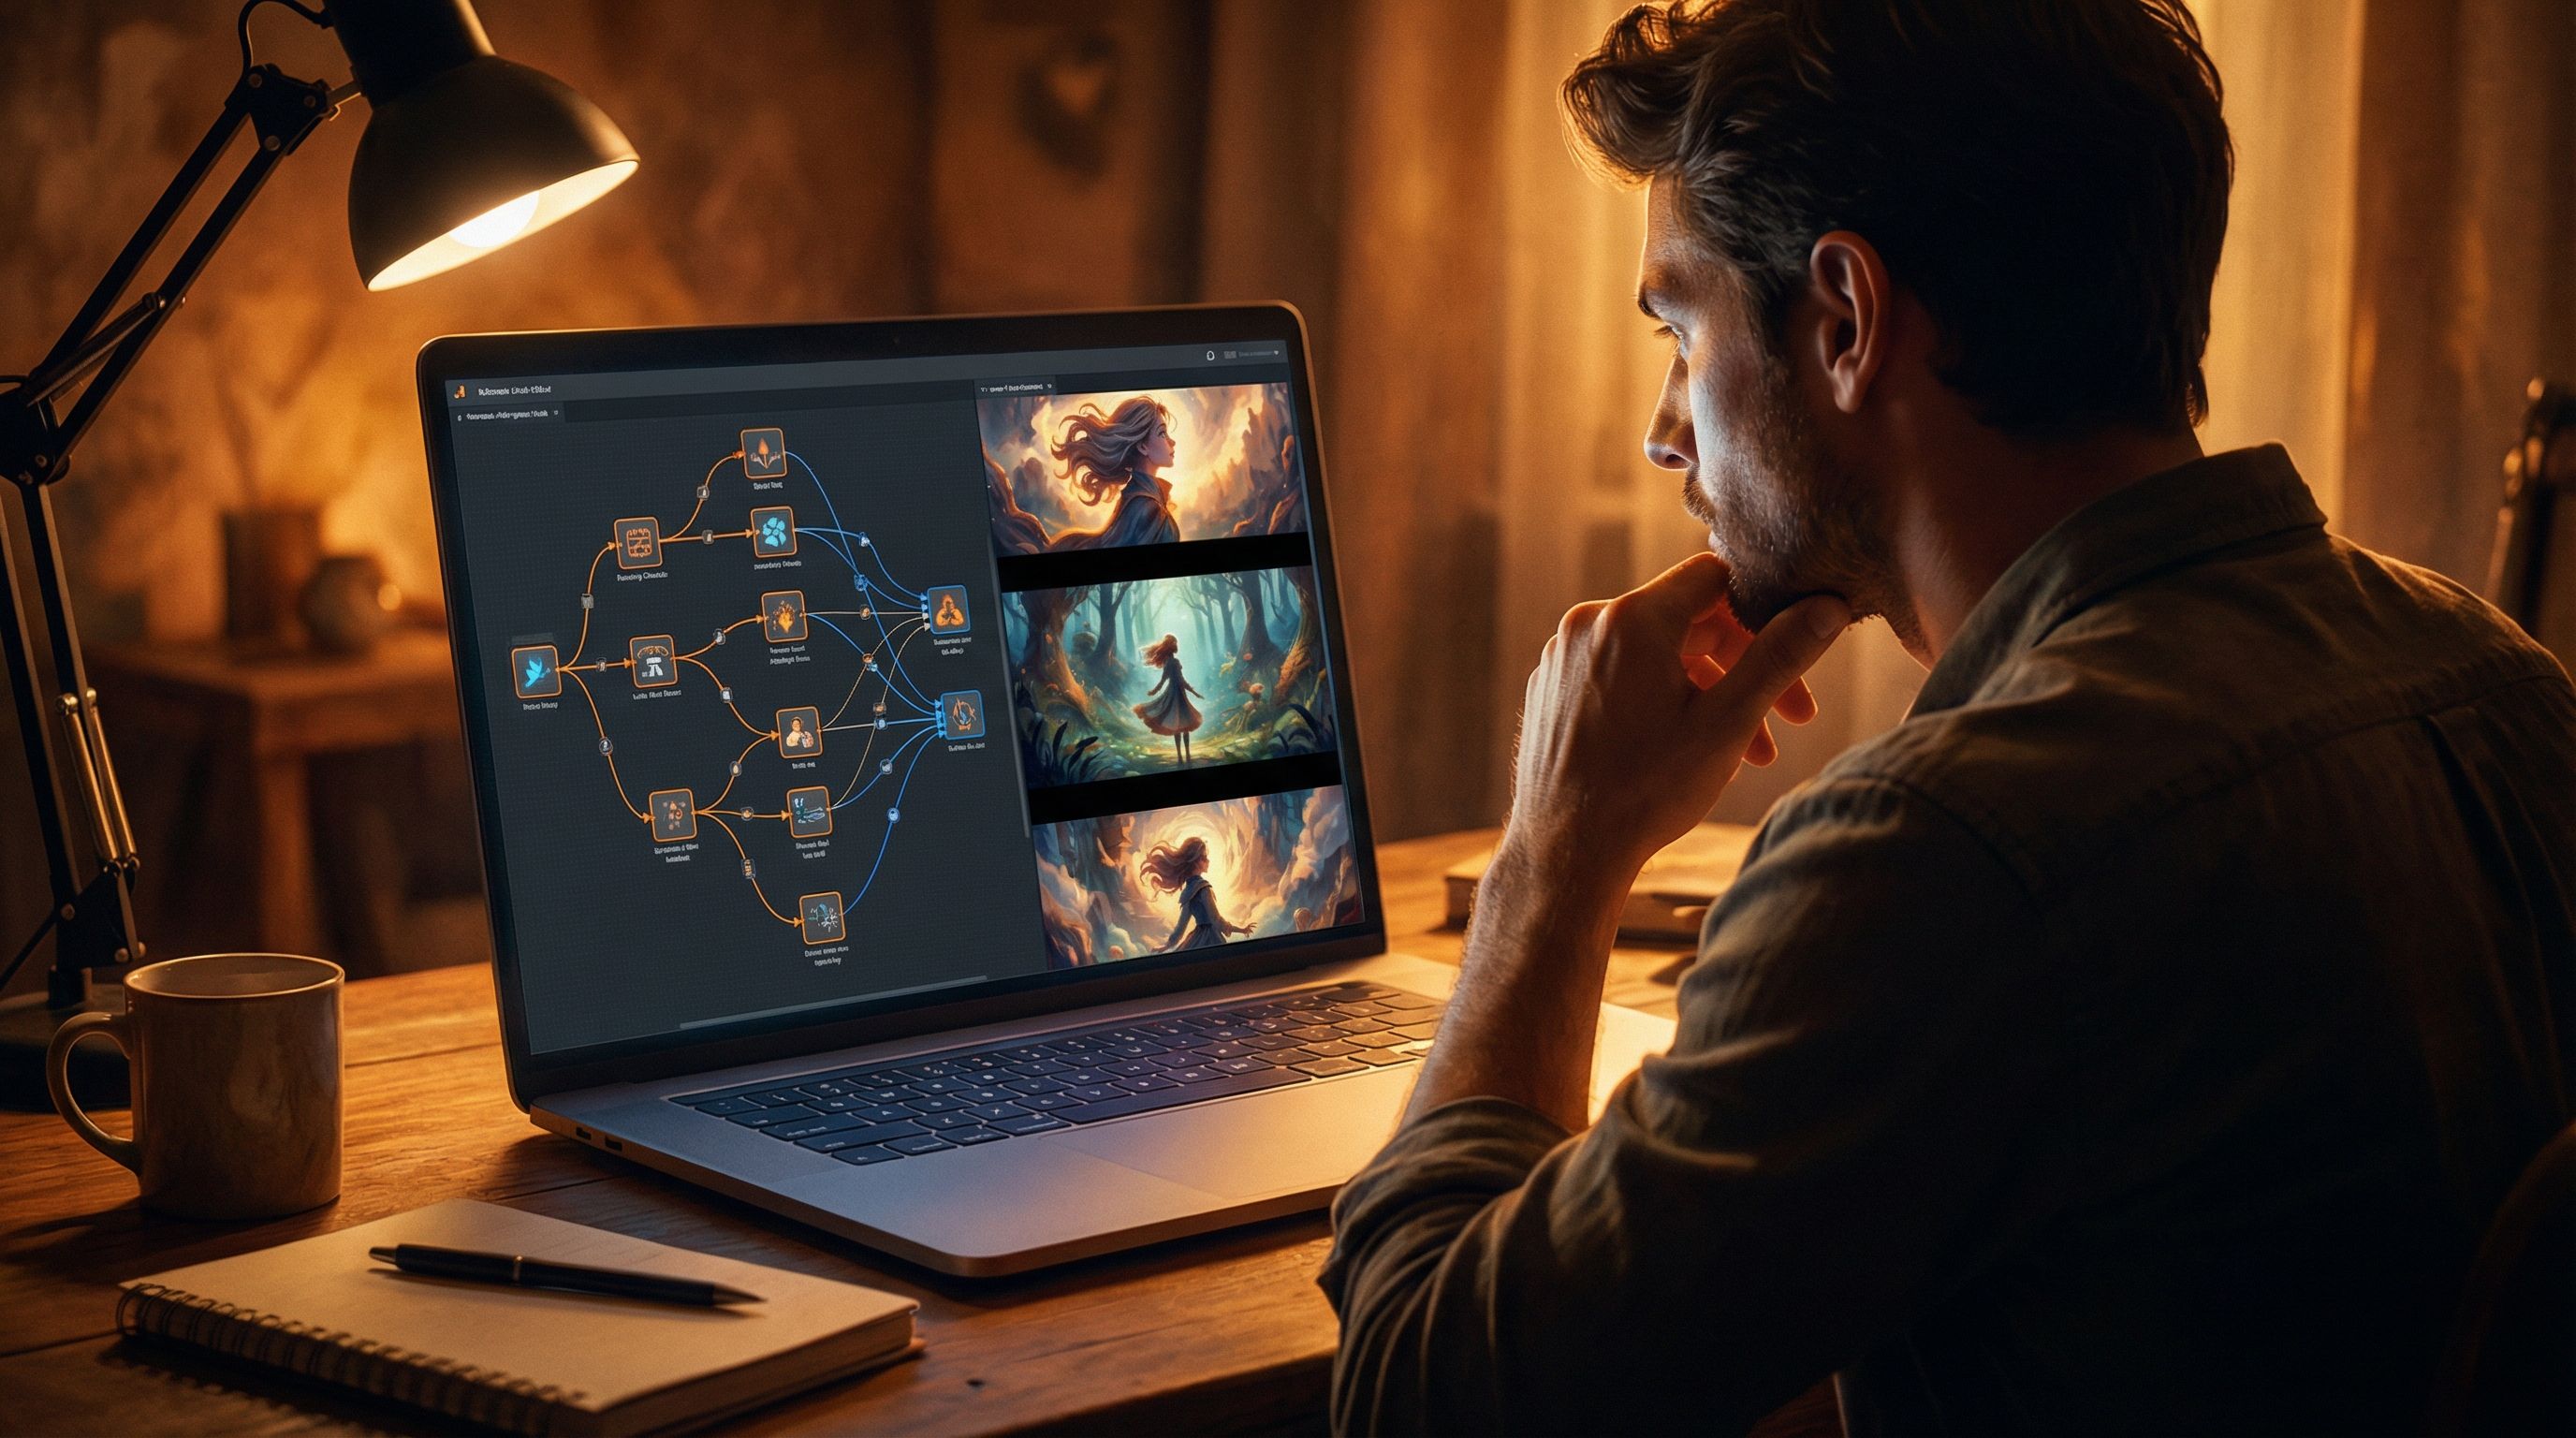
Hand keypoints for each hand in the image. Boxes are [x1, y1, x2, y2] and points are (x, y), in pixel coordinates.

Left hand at [1505, 553, 1848, 885]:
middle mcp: (1587, 625)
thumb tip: (1830, 607)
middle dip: (1744, 668)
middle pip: (1688, 621)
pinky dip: (1663, 703)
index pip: (1713, 577)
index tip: (1794, 653)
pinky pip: (1622, 678)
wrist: (1563, 853)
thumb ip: (1780, 656)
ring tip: (1750, 754)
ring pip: (1657, 655)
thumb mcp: (1728, 721)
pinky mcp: (1553, 691)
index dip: (1761, 611)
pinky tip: (1690, 754)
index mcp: (1629, 618)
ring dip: (1711, 694)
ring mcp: (1564, 659)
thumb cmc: (1645, 791)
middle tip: (1791, 719)